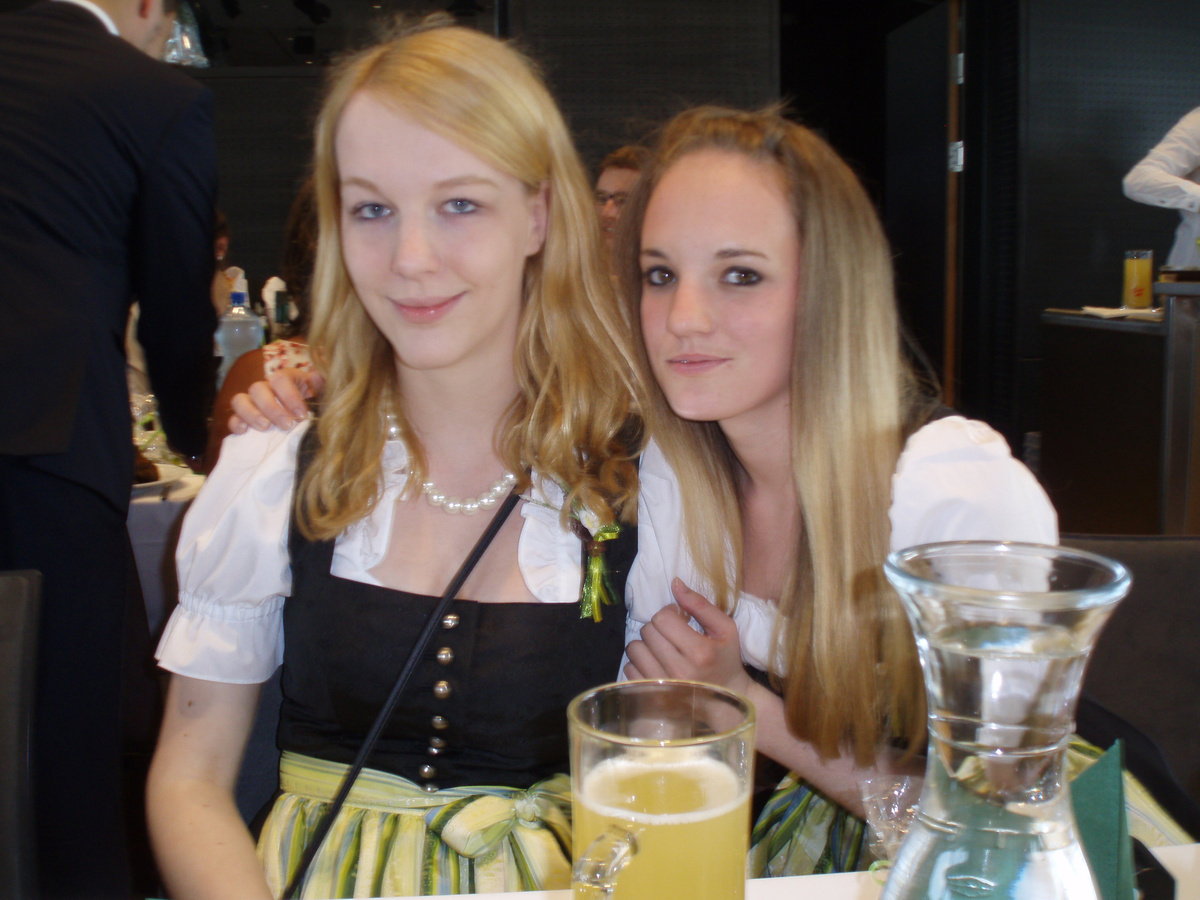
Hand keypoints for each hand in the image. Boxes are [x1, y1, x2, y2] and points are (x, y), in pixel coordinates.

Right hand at [227, 368, 323, 433]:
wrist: (304, 421)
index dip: (289, 395)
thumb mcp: (322, 395)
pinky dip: (236, 424)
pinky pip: (232, 418)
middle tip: (287, 425)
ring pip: (240, 400)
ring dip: (251, 414)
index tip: (302, 414)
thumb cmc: (314, 405)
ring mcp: (251, 403)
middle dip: (271, 408)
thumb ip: (321, 385)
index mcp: (284, 379)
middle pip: (258, 388)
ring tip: (265, 428)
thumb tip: (317, 375)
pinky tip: (245, 432)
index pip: (280, 379)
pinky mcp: (243, 419)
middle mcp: (265, 388)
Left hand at [624, 578, 750, 695]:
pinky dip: (639, 663)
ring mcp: (662, 686)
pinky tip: (655, 665)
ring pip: (634, 649)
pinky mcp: (649, 695)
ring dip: (646, 645)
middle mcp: (678, 670)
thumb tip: (675, 582)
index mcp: (700, 652)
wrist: (723, 701)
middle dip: (658, 628)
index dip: (670, 614)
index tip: (680, 621)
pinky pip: (629, 668)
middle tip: (672, 636)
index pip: (663, 618)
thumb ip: (700, 604)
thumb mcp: (725, 629)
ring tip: (661, 650)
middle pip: (647, 631)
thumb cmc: (725, 660)